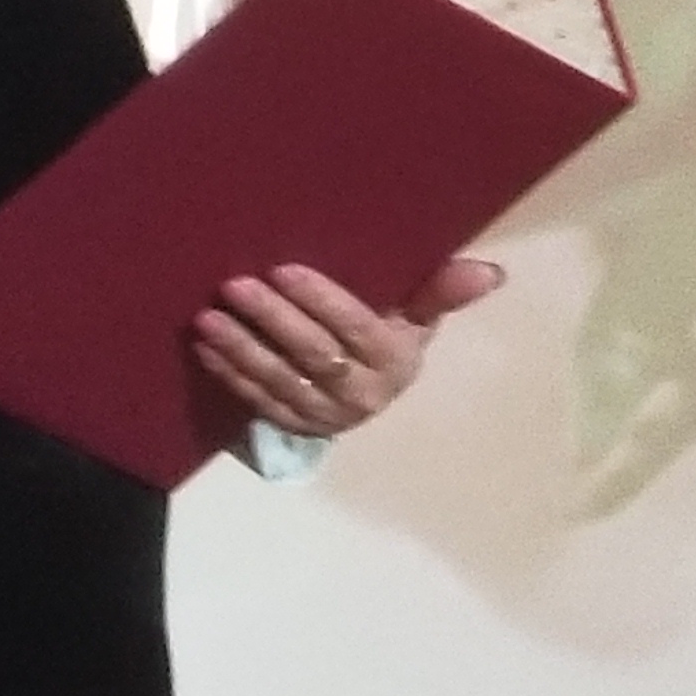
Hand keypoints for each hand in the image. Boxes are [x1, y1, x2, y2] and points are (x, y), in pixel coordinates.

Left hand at [188, 254, 505, 440]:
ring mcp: (325, 416)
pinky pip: (258, 401)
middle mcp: (363, 395)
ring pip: (280, 381)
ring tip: (208, 316)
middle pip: (313, 356)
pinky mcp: (294, 426)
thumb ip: (442, 291)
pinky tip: (204, 346)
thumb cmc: (390, 333)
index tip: (283, 269)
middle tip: (234, 285)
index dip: (321, 301)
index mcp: (395, 361)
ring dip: (240, 349)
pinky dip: (228, 374)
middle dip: (271, 320)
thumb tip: (491, 272)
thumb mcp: (416, 313)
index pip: (356, 330)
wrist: (367, 387)